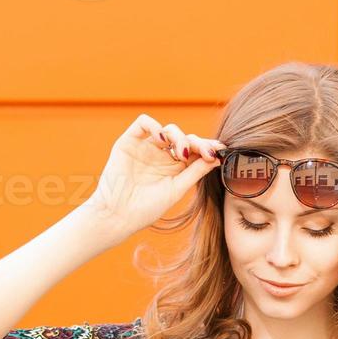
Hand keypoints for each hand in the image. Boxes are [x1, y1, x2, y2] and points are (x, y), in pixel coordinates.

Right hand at [81, 113, 225, 243]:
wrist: (118, 215)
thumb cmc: (146, 209)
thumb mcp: (176, 190)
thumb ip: (195, 172)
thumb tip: (217, 157)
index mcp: (175, 169)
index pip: (194, 151)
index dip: (207, 148)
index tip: (220, 151)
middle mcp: (162, 156)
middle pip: (184, 139)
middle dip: (197, 143)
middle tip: (206, 152)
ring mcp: (146, 148)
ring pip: (168, 130)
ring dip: (179, 136)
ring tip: (180, 152)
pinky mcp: (129, 142)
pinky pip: (143, 123)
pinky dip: (155, 126)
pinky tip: (162, 139)